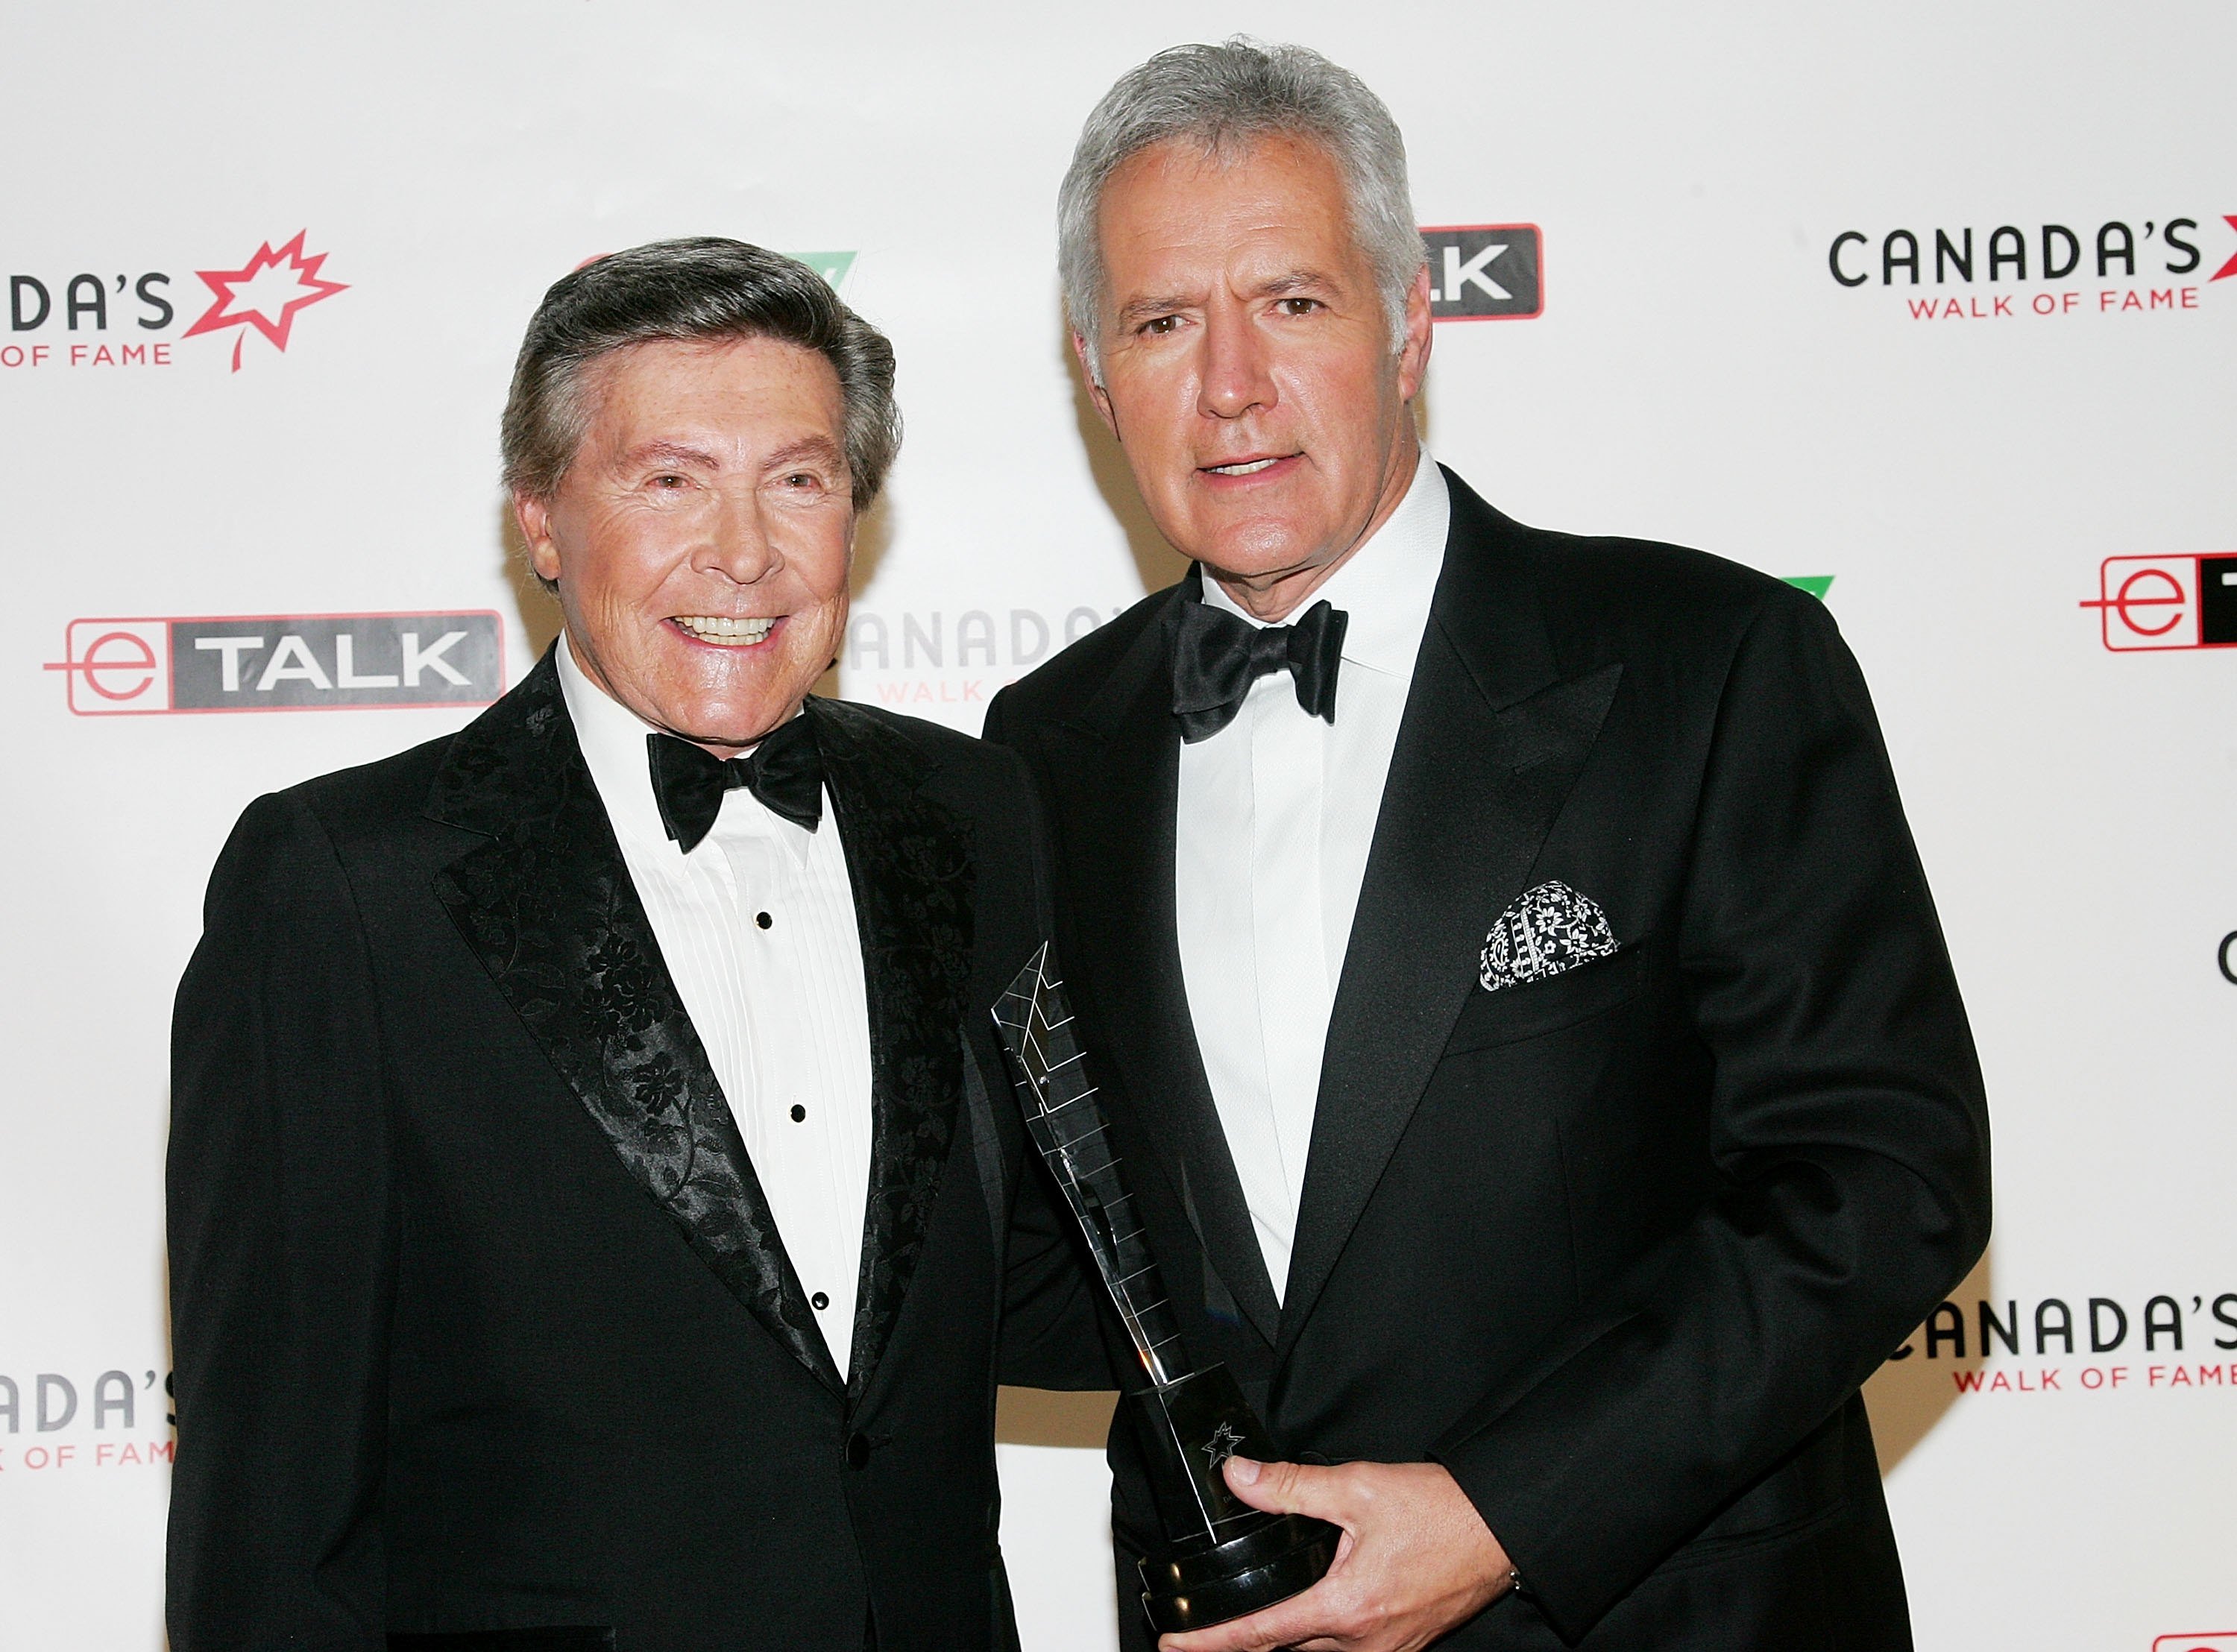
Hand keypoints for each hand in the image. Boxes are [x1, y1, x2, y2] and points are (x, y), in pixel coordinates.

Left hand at [1157, 1456, 1513, 1651]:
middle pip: (1287, 1651)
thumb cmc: (1443, 1511)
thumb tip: (1240, 1479)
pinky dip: (1321, 1637)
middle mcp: (1365, 1642)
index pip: (1260, 1633)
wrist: (1503, 1529)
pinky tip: (1314, 1615)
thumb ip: (1292, 1486)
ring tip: (1255, 1624)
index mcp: (1346, 1608)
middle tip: (1206, 1632)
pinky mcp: (1406, 1644)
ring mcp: (1388, 1649)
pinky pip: (1351, 1651)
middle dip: (1246, 1642)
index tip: (1174, 1643)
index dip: (1211, 1642)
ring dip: (1287, 1640)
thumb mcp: (1358, 1487)